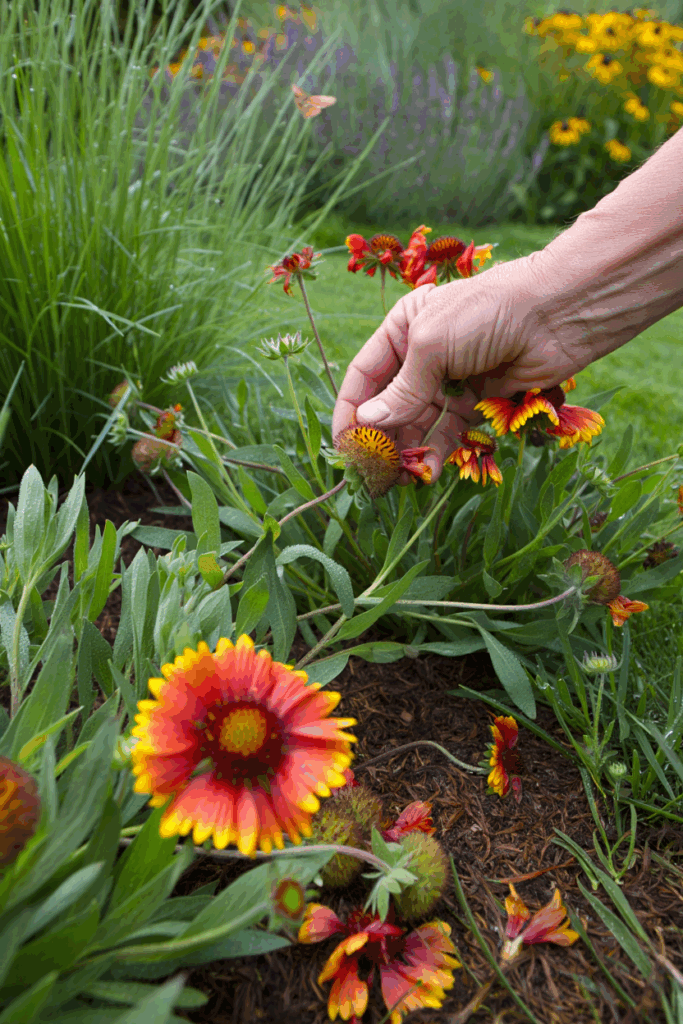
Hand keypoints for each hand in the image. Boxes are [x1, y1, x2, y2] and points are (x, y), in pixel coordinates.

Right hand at [332, 254, 589, 481]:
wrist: (556, 313)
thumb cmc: (487, 312)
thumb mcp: (432, 346)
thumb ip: (401, 391)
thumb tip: (368, 426)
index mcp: (402, 330)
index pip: (364, 377)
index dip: (351, 413)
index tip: (344, 447)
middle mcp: (422, 357)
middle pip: (389, 407)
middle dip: (381, 440)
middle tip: (373, 472)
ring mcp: (451, 381)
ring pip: (419, 425)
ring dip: (409, 452)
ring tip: (401, 477)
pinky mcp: (478, 403)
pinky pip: (450, 434)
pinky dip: (438, 453)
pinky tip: (429, 471)